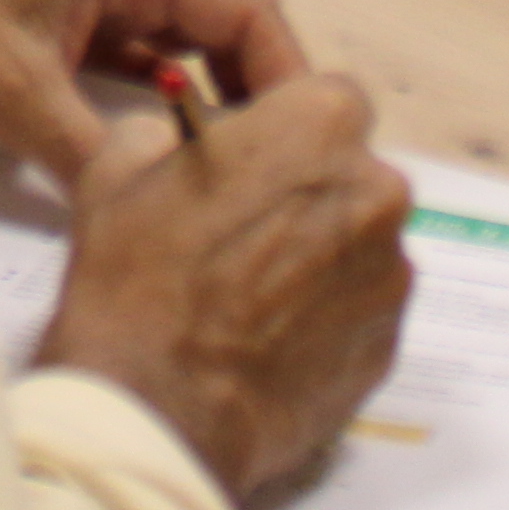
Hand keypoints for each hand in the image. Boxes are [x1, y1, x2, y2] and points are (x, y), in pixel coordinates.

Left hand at [0, 0, 314, 183]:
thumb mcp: (13, 95)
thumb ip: (92, 153)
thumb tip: (155, 218)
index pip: (241, 7)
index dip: (284, 73)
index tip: (304, 142)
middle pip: (225, 28)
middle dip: (257, 96)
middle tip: (280, 174)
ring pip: (187, 49)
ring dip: (212, 104)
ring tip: (238, 176)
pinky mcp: (74, 25)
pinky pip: (144, 63)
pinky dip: (165, 107)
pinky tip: (172, 160)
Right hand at [34, 76, 414, 509]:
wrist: (158, 412)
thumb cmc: (135, 278)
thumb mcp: (119, 167)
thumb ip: (168, 131)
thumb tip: (184, 142)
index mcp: (319, 125)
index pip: (325, 97)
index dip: (284, 127)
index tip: (249, 158)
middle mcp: (376, 190)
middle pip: (349, 173)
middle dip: (305, 192)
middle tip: (241, 231)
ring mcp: (390, 275)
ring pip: (358, 244)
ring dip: (318, 256)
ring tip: (250, 299)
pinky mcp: (388, 347)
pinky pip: (360, 311)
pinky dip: (326, 317)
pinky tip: (268, 342)